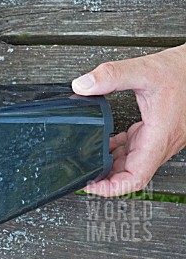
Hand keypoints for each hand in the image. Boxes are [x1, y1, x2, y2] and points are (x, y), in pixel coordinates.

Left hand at [72, 44, 185, 196]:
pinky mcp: (155, 130)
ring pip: (132, 162)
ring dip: (110, 164)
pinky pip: (134, 148)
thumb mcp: (144, 70)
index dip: (111, 188)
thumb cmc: (183, 71)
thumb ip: (111, 76)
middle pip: (130, 174)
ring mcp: (159, 138)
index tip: (90, 186)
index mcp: (159, 136)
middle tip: (82, 173)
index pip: (135, 177)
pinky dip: (118, 150)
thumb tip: (82, 85)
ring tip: (87, 160)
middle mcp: (160, 142)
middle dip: (105, 178)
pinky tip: (104, 142)